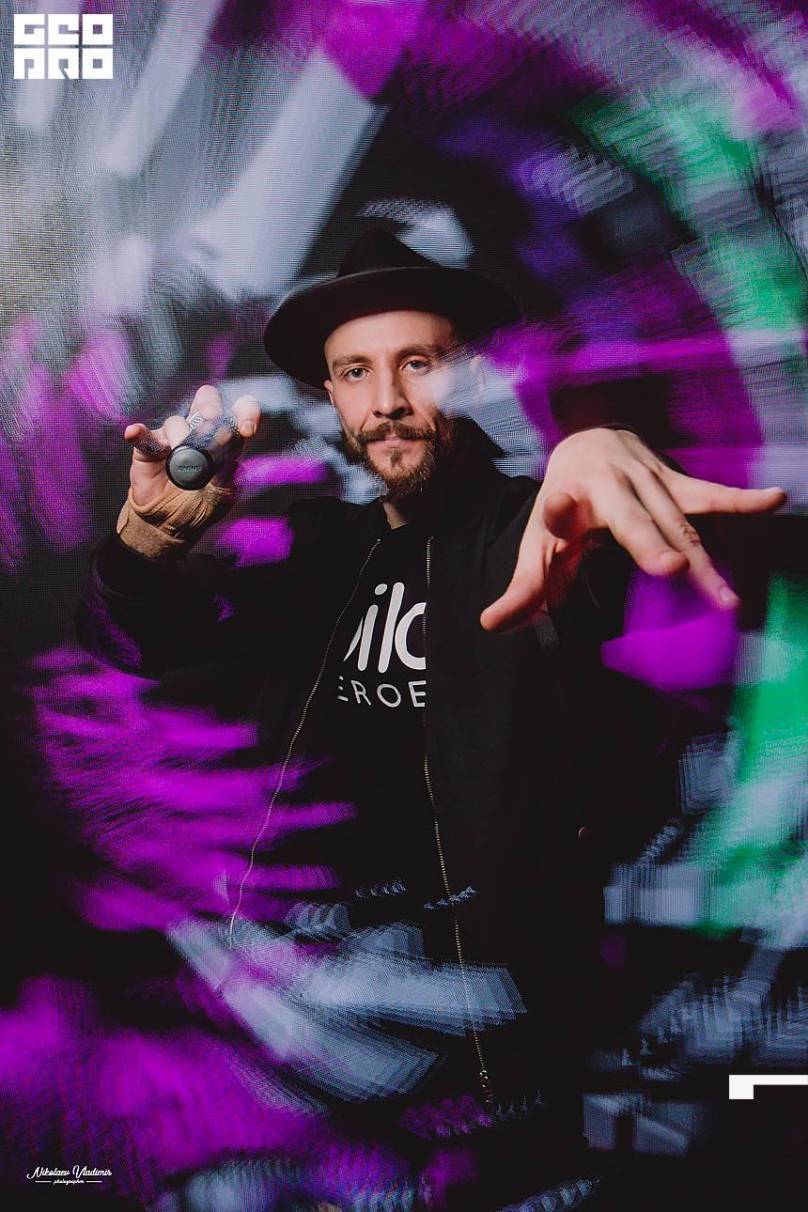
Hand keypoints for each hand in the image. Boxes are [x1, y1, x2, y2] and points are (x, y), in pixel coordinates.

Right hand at [118, 385, 261, 555]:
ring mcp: (173, 437)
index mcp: (224, 443)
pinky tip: (134, 433)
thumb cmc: (196, 509)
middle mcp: (200, 433)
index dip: (246, 413)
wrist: (165, 524)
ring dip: (181, 437)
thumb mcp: (217, 502)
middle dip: (211, 408)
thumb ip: (226, 484)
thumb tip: (233, 466)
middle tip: (212, 421)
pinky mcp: (149, 447)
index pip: (238, 416)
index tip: (247, 429)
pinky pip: (144, 436)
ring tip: (180, 460)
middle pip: (207, 403)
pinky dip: (139, 433)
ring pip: (177, 422)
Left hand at [481, 428, 785, 632]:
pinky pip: (708, 494)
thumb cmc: (561, 508)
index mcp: (565, 500)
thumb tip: (490, 625)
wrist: (583, 443)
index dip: (556, 511)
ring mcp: (644, 480)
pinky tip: (773, 500)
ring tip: (725, 597)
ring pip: (676, 521)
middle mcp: (606, 485)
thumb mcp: (537, 547)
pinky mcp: (673, 480)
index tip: (556, 508)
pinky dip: (739, 501)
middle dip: (648, 540)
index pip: (556, 510)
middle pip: (630, 517)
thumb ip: (523, 590)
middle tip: (669, 568)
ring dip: (702, 557)